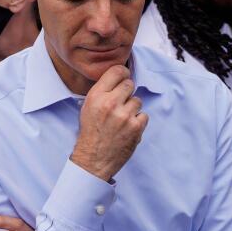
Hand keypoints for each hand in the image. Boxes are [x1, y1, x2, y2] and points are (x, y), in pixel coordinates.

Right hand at [70, 65, 147, 181]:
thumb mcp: (87, 107)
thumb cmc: (90, 133)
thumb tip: (119, 77)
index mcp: (96, 96)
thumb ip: (102, 91)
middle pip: (130, 84)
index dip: (123, 74)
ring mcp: (125, 116)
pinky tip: (128, 128)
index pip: (117, 71)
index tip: (123, 78)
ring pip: (138, 100)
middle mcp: (110, 103)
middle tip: (121, 104)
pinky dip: (138, 121)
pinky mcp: (136, 127)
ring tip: (122, 119)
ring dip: (132, 108)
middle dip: (127, 93)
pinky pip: (144, 115)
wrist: (93, 159)